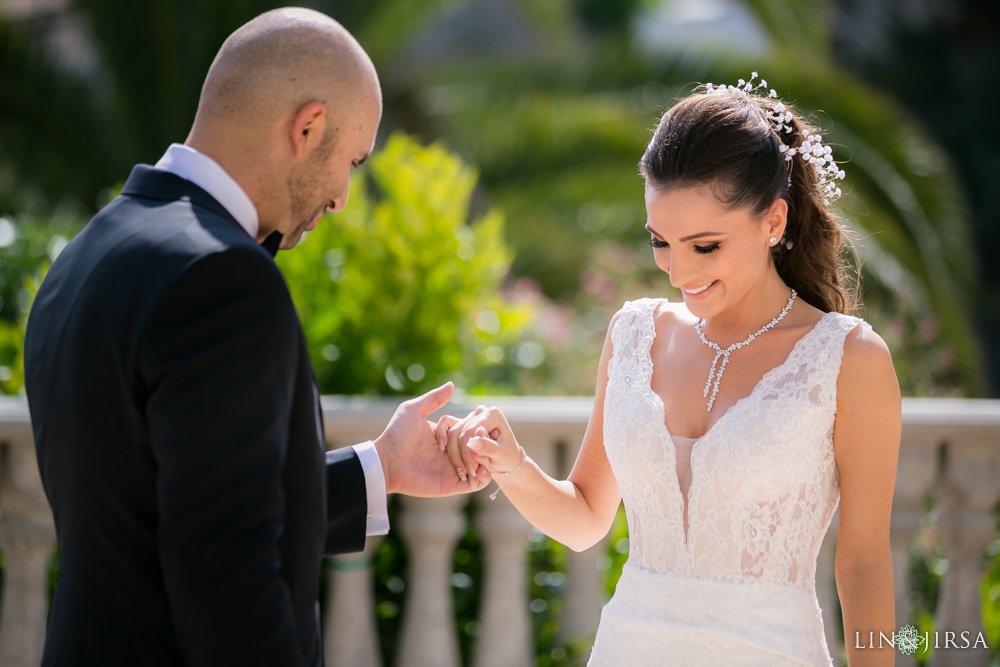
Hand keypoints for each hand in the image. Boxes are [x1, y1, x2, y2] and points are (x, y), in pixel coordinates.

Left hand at [373, 382, 477, 496]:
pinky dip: (483, 479)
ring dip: (484, 461)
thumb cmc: (397, 435)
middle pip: (476, 446)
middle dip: (481, 446)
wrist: (386, 462)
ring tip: (480, 458)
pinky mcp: (451, 485)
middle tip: (478, 445)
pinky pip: (475, 484)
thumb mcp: (413, 410)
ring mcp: (452, 469)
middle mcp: (451, 451)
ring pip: (479, 465)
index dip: (471, 429)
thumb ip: (433, 399)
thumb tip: (452, 385)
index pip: (468, 429)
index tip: (469, 430)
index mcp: (445, 435)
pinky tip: (481, 472)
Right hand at [438, 406, 521, 491]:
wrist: (505, 460)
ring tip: (463, 471)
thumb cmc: (507, 457)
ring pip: (452, 433)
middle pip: (461, 432)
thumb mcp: (501, 454)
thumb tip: (472, 442)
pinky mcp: (462, 424)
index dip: (468, 452)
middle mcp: (481, 412)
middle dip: (463, 455)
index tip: (473, 470)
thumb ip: (488, 447)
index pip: (471, 432)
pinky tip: (443, 450)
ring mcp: (470, 417)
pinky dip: (443, 440)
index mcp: (493, 414)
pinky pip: (446, 428)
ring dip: (454, 453)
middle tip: (469, 473)